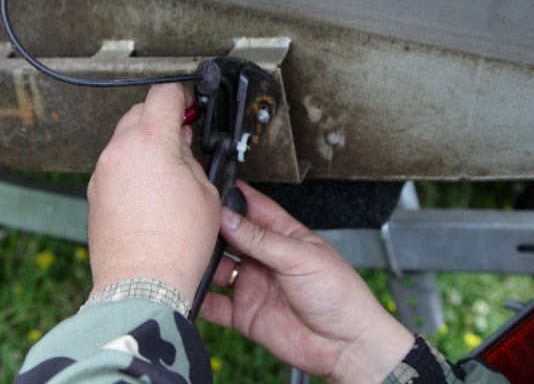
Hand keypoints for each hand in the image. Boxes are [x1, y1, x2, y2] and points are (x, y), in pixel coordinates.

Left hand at [86, 83, 219, 301]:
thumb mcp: (206, 192)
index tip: (190, 104)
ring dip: (145, 145)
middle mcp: (119, 151)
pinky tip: (151, 193)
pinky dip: (131, 168)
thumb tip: (181, 147)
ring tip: (169, 173)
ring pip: (124, 141)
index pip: (164, 94)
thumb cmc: (176, 245)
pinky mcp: (94, 194)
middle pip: (139, 112)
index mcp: (149, 141)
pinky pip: (115, 167)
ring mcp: (102, 173)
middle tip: (183, 139)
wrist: (143, 284)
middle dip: (162, 119)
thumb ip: (191, 159)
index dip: (182, 96)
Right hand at [200, 182, 413, 382]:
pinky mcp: (244, 314)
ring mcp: (253, 285)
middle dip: (210, 228)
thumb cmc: (340, 295)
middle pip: (229, 236)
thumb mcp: (300, 257)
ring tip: (188, 254)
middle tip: (191, 223)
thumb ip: (260, 238)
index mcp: (284, 236)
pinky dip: (199, 298)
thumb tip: (228, 217)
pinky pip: (215, 304)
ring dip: (202, 261)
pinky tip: (190, 289)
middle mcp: (265, 258)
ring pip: (217, 268)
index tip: (207, 188)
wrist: (346, 345)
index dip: (231, 197)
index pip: (252, 208)